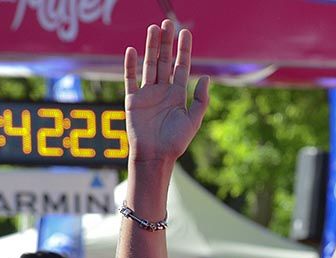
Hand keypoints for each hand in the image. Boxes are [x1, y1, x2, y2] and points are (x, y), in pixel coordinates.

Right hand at [125, 20, 209, 163]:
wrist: (155, 156)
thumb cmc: (175, 142)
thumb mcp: (193, 120)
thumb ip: (200, 100)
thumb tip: (206, 77)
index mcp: (177, 95)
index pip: (181, 66)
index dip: (183, 50)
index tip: (185, 33)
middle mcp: (162, 91)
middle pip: (164, 61)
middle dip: (166, 42)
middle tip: (168, 23)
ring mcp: (147, 94)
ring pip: (149, 65)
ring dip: (151, 47)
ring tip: (154, 29)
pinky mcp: (132, 100)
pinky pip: (130, 79)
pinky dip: (130, 65)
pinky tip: (132, 51)